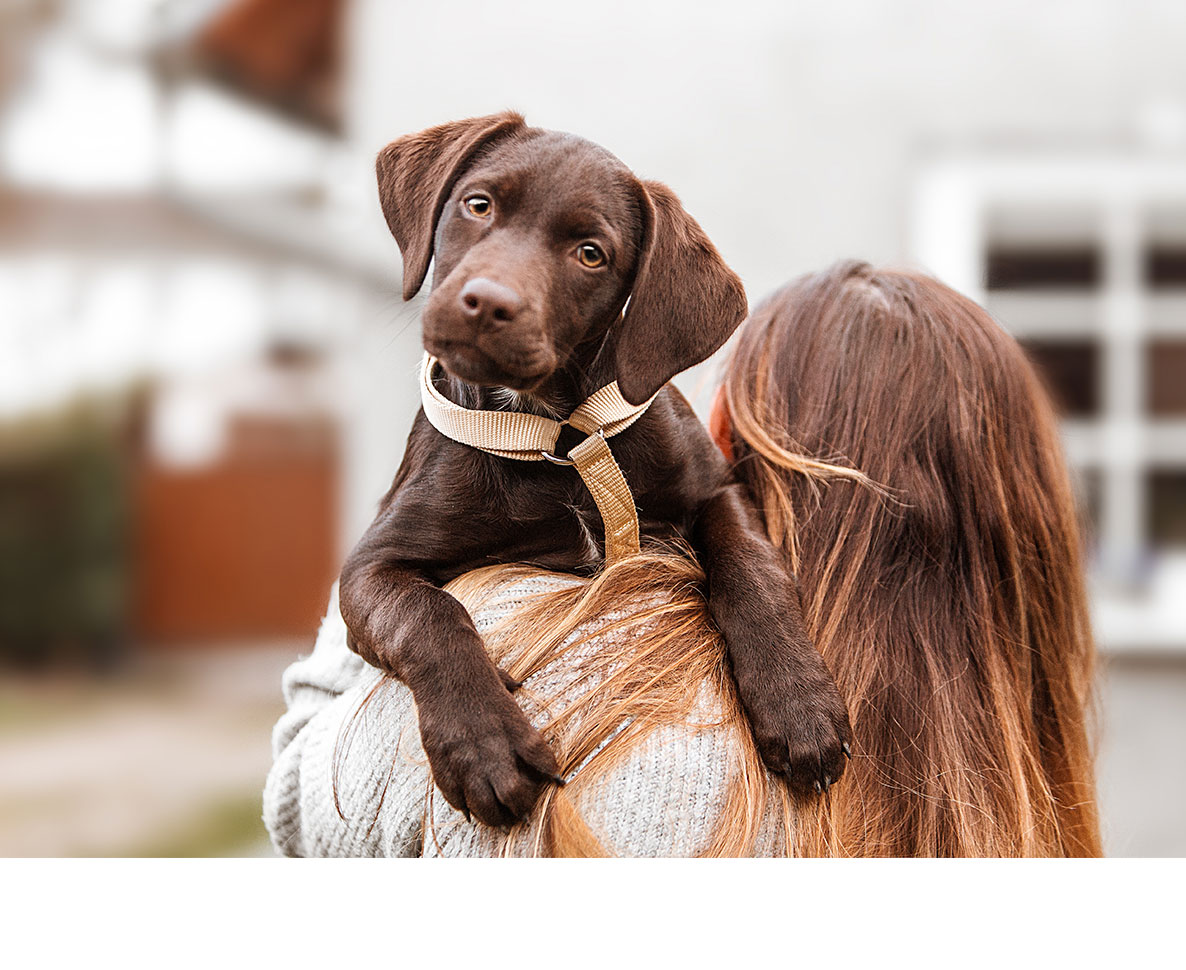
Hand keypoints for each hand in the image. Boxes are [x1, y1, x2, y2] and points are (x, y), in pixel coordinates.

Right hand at [414, 666, 562, 826]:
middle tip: (523, 810)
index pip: (541, 759)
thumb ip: (521, 721)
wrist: (442, 668)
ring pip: (483, 805)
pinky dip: (465, 806)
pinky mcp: (441, 760)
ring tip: (499, 817)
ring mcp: (463, 756)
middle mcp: (490, 745)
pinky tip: (471, 805)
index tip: (553, 782)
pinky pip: (455, 797)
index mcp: (513, 725)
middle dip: (521, 808)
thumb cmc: (479, 678)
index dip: (550, 774)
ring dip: (495, 816)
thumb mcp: (510, 696)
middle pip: (513, 793)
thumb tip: (535, 734)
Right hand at [737, 654, 852, 796]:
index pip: (843, 745)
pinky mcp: (766, 718)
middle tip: (819, 785)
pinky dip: (778, 763)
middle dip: (824, 775)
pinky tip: (779, 764)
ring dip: (804, 777)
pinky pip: (775, 753)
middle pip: (826, 758)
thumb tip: (843, 744)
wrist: (767, 633)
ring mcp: (791, 718)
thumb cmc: (792, 657)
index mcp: (833, 705)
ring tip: (802, 782)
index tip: (833, 771)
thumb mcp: (821, 682)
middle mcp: (816, 715)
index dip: (838, 763)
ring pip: (804, 762)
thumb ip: (830, 712)